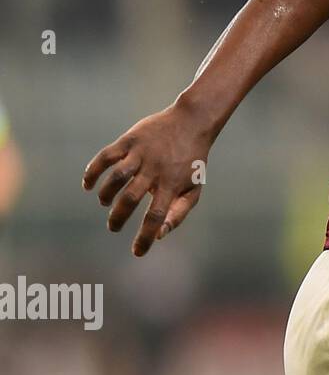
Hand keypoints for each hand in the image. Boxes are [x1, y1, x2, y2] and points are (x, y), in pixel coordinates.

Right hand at [82, 102, 212, 256]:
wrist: (192, 122)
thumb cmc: (192, 161)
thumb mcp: (194, 188)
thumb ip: (178, 212)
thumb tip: (159, 235)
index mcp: (173, 183)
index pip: (157, 216)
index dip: (145, 237)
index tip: (137, 252)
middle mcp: (156, 169)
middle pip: (131, 198)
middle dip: (118, 217)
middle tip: (114, 227)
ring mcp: (142, 153)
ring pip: (116, 176)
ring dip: (106, 194)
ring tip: (104, 203)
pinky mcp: (129, 140)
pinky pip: (106, 156)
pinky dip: (93, 171)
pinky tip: (88, 184)